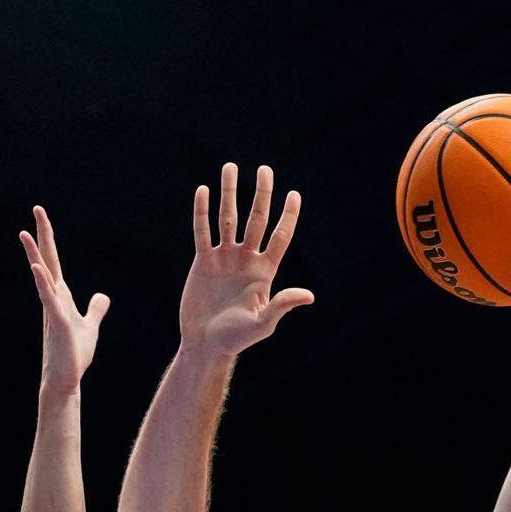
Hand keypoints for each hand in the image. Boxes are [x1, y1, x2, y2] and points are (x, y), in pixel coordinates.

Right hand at [20, 206, 109, 395]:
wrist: (65, 380)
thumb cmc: (74, 355)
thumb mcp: (89, 326)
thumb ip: (95, 309)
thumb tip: (102, 296)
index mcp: (60, 296)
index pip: (53, 261)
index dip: (48, 239)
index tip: (41, 216)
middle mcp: (53, 299)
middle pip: (46, 260)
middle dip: (42, 235)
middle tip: (36, 209)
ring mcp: (53, 310)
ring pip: (42, 276)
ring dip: (34, 255)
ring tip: (25, 233)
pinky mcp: (56, 323)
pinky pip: (48, 299)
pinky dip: (43, 283)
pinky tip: (38, 268)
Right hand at [180, 162, 312, 358]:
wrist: (205, 344)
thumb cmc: (236, 339)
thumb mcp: (263, 324)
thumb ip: (282, 305)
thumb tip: (309, 295)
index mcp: (265, 271)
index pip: (280, 237)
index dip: (288, 216)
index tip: (294, 194)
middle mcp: (246, 259)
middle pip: (256, 220)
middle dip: (261, 195)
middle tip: (265, 169)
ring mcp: (225, 258)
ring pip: (228, 218)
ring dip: (229, 193)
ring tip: (230, 167)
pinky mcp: (203, 261)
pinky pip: (203, 232)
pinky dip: (202, 212)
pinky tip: (203, 191)